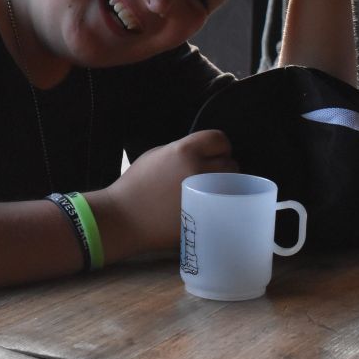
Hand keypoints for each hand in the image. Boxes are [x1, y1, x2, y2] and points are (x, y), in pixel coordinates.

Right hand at [96, 129, 237, 255]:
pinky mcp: (205, 217)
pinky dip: (221, 206)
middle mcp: (199, 170)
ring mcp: (205, 195)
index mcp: (185, 151)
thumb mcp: (157, 155)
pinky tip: (208, 207)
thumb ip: (184, 150)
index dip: (217, 146)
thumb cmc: (136, 185)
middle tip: (207, 176)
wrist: (125, 218)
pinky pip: (226, 207)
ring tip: (209, 192)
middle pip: (230, 163)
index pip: (219, 139)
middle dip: (222, 168)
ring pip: (233, 187)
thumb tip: (205, 153)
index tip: (211, 154)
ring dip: (226, 187)